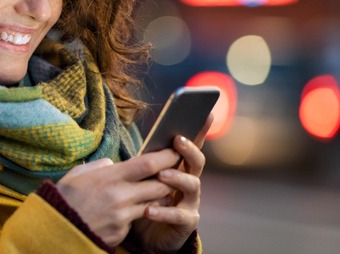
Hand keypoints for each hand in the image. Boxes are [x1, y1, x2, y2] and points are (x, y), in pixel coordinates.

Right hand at [55, 148, 181, 246]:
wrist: (54, 230)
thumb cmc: (64, 198)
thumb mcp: (77, 175)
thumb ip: (99, 167)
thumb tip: (113, 164)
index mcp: (109, 177)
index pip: (148, 164)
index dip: (166, 157)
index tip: (175, 151)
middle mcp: (119, 196)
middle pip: (159, 185)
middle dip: (170, 178)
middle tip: (174, 172)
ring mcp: (122, 216)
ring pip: (153, 204)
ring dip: (158, 197)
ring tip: (157, 190)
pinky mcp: (121, 232)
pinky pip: (136, 219)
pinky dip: (138, 213)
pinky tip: (130, 210)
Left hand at [131, 113, 213, 252]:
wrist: (147, 235)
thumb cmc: (146, 199)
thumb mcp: (143, 178)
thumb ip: (146, 163)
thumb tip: (139, 146)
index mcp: (179, 167)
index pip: (191, 145)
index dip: (199, 129)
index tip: (206, 112)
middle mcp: (189, 181)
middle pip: (196, 161)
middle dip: (189, 149)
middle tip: (177, 140)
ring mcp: (191, 201)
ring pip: (192, 185)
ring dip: (177, 177)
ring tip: (162, 175)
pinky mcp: (187, 221)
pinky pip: (179, 215)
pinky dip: (164, 212)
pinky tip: (149, 209)